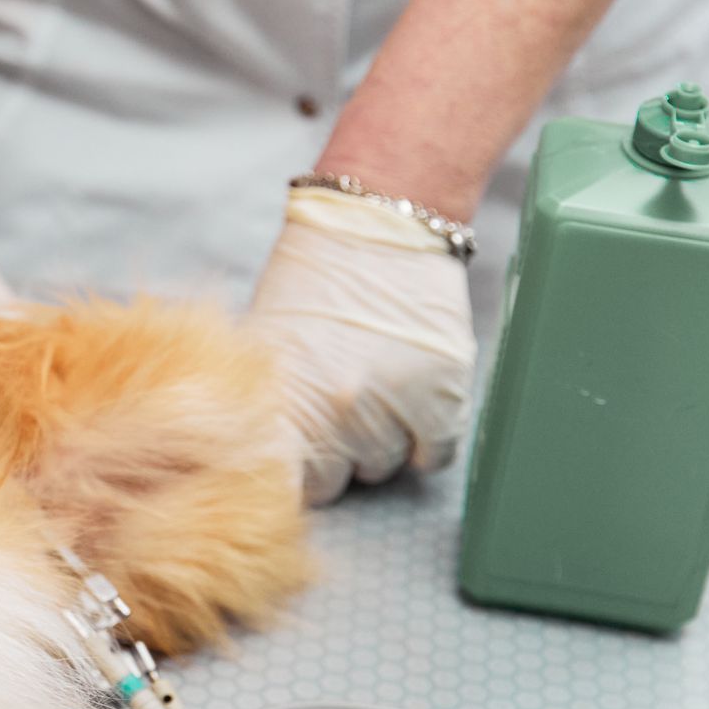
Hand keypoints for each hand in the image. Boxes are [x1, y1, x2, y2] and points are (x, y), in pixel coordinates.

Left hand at [246, 187, 477, 504]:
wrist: (378, 225)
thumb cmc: (311, 280)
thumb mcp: (265, 347)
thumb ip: (268, 407)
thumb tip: (265, 456)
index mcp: (284, 403)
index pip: (280, 483)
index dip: (283, 475)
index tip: (287, 464)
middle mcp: (337, 415)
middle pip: (331, 483)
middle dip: (328, 457)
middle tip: (330, 416)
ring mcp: (393, 409)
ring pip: (380, 467)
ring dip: (374, 443)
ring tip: (370, 393)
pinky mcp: (444, 397)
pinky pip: (433, 456)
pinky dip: (423, 441)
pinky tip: (409, 406)